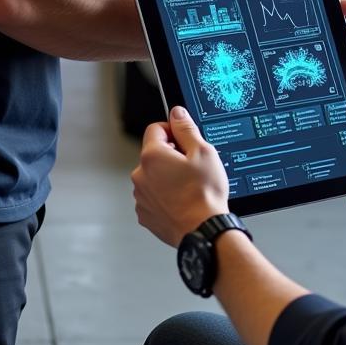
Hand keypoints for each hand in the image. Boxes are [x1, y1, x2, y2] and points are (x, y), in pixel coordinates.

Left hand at [131, 107, 229, 246]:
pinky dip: (165, 196)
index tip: (185, 141)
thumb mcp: (203, 151)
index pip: (156, 128)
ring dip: (167, 177)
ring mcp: (141, 197)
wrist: (203, 231)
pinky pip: (153, 197)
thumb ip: (186, 128)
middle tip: (192, 167)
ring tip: (189, 187)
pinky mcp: (145, 214)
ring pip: (153, 176)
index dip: (173, 131)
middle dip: (171, 156)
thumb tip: (176, 113)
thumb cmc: (204, 194)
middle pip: (154, 154)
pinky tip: (182, 200)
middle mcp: (140, 175)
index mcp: (152, 156)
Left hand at [239, 0, 345, 43]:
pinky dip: (317, 49)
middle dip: (339, 12)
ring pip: (316, 32)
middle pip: (320, 11)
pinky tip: (326, 50)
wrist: (204, 0)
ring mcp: (280, 28)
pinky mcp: (271, 45)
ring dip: (336, 31)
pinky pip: (299, 48)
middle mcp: (286, 7)